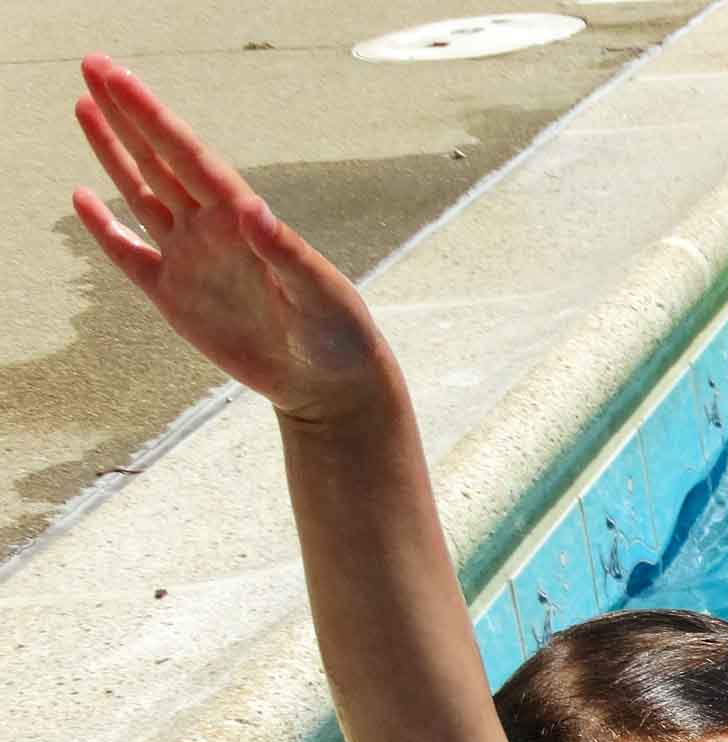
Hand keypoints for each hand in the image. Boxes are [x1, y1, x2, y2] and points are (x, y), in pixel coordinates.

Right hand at [72, 54, 392, 426]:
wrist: (330, 385)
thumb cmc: (338, 335)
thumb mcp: (321, 294)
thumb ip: (286, 252)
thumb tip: (250, 208)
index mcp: (243, 219)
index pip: (189, 155)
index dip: (151, 115)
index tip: (117, 76)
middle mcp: (212, 230)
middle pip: (159, 160)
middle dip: (127, 114)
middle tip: (93, 65)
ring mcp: (191, 260)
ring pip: (141, 194)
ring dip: (113, 154)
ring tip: (84, 107)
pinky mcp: (175, 297)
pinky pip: (130, 256)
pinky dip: (105, 229)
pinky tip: (82, 197)